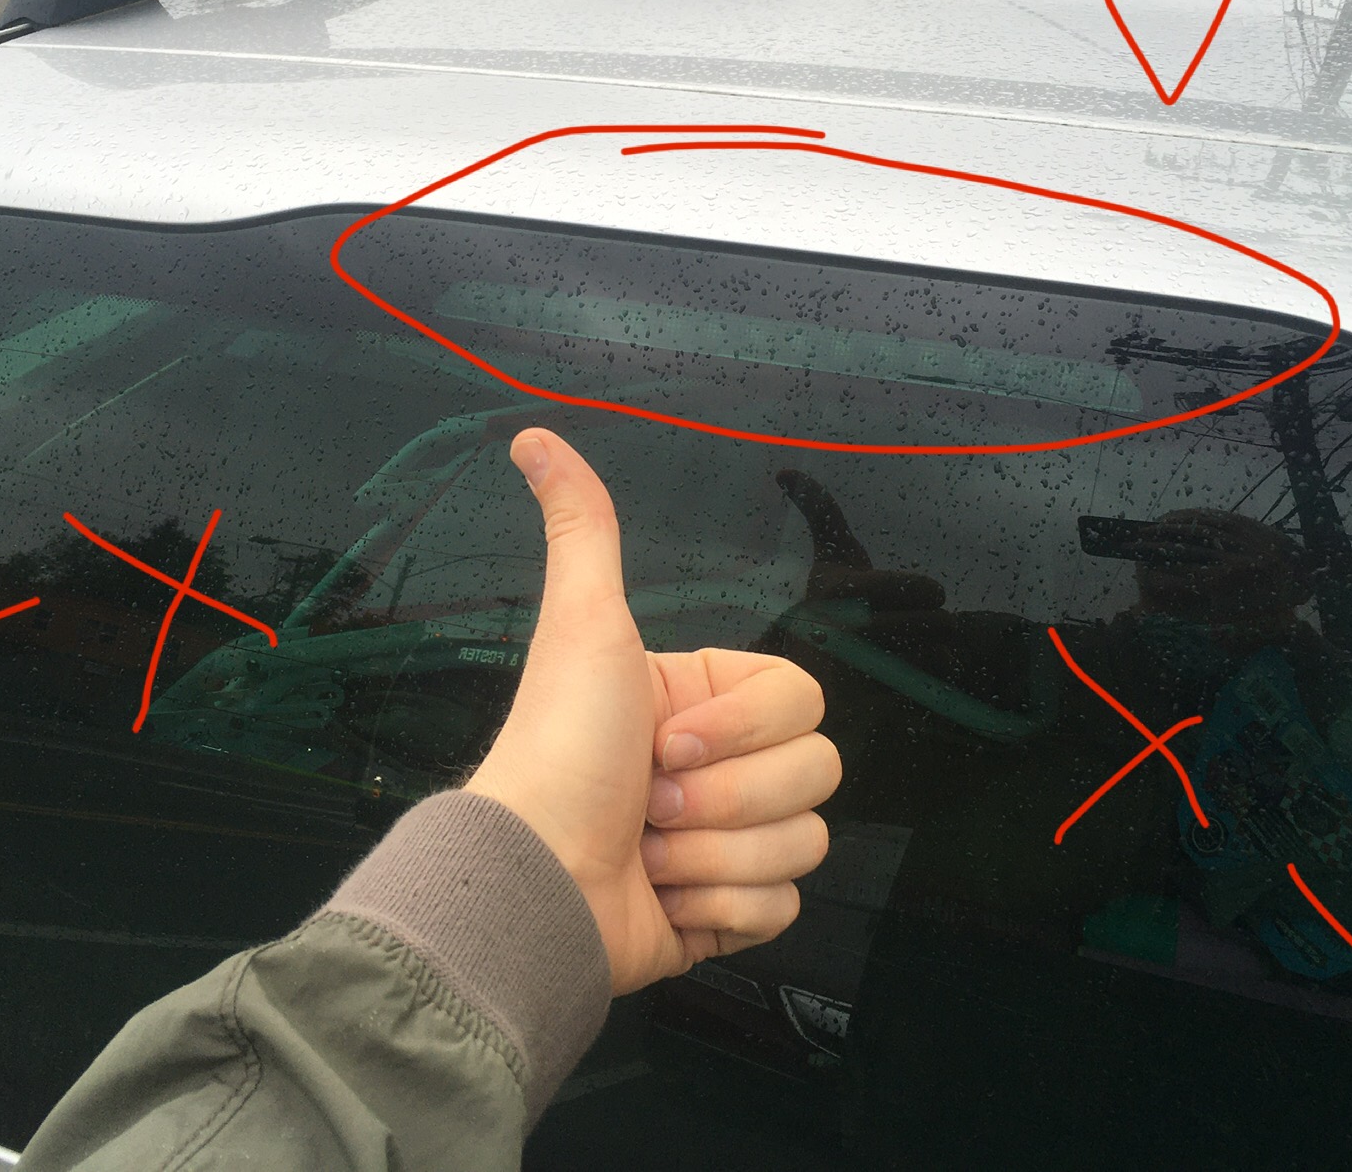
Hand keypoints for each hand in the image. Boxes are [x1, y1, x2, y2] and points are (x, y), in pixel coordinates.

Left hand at [465, 429, 839, 994]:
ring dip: (716, 856)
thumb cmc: (559, 750)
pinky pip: (784, 909)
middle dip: (729, 797)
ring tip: (649, 851)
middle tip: (653, 800)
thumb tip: (534, 437)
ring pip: (805, 843)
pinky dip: (722, 910)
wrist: (537, 881)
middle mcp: (721, 767)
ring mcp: (727, 843)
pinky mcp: (726, 914)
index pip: (803, 701)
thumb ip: (582, 528)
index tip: (665, 739)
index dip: (744, 729)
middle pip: (817, 773)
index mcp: (704, 701)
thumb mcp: (582, 624)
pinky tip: (664, 898)